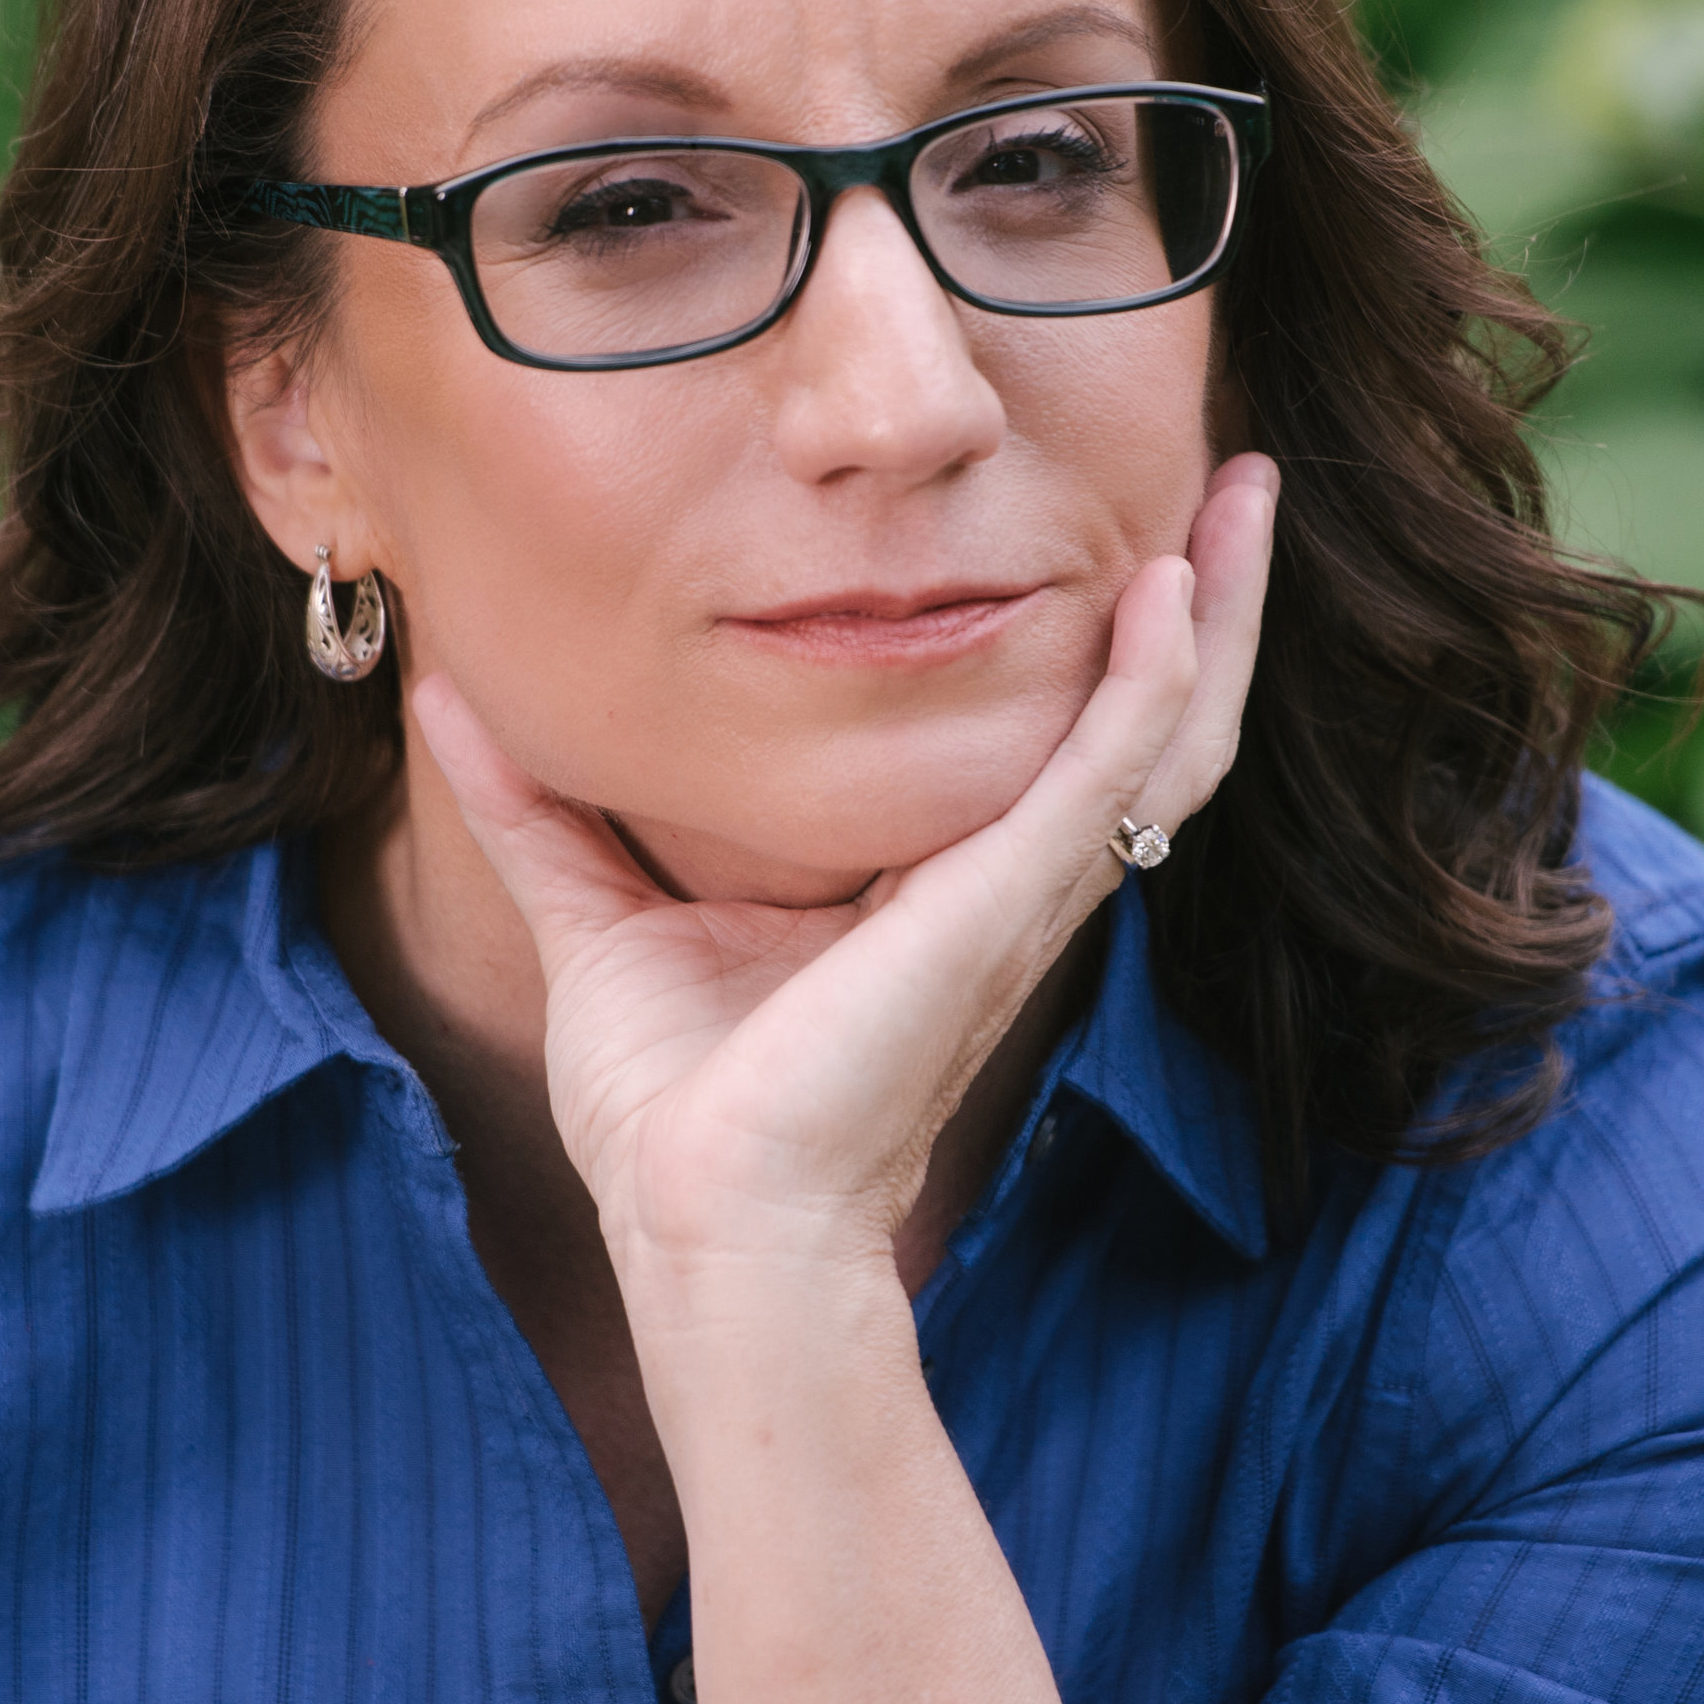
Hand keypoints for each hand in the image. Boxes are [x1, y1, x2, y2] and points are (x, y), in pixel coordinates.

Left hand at [411, 453, 1276, 1282]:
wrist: (705, 1224)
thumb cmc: (676, 1115)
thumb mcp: (596, 919)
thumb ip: (538, 807)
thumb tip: (449, 696)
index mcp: (936, 883)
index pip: (1049, 738)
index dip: (1099, 639)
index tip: (1120, 528)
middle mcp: (1005, 882)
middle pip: (1151, 721)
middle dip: (1210, 600)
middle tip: (1244, 479)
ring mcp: (1018, 893)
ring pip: (1172, 734)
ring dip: (1224, 613)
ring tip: (1254, 494)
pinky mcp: (1001, 905)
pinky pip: (1112, 770)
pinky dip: (1152, 677)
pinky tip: (1169, 589)